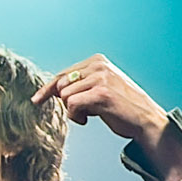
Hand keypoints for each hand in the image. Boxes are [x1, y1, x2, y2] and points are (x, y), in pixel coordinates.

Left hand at [31, 55, 181, 180]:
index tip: (36, 100)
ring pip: (65, 96)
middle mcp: (98, 65)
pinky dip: (76, 117)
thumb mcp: (99, 88)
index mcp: (97, 61)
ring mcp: (100, 78)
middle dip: (64, 102)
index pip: (63, 74)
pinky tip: (88, 119)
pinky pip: (72, 105)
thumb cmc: (120, 106)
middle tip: (82, 112)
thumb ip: (79, 85)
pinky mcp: (101, 93)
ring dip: (73, 111)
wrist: (145, 119)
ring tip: (90, 115)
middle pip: (60, 85)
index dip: (48, 89)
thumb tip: (51, 91)